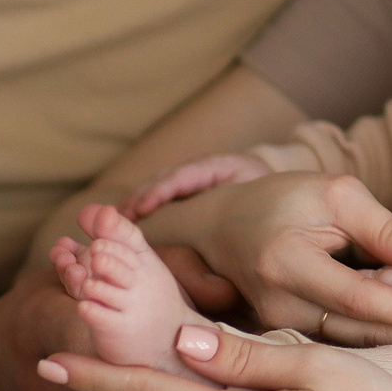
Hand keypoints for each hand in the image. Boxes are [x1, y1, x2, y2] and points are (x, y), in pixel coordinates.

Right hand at [123, 151, 269, 219]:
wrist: (271, 189)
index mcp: (217, 165)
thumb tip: (216, 225)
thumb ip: (236, 205)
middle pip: (164, 178)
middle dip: (141, 195)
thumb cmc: (264, 196)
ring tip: (120, 217)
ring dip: (137, 200)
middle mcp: (200, 168)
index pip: (182, 176)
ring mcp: (192, 176)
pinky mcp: (187, 189)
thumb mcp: (253, 197)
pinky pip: (162, 194)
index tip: (142, 209)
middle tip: (121, 216)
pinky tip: (130, 218)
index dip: (160, 191)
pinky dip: (144, 204)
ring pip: (158, 184)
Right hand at [130, 171, 391, 353]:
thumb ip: (384, 227)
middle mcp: (279, 308)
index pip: (359, 296)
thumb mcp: (335, 195)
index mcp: (288, 264)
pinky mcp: (288, 346)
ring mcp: (280, 334)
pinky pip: (346, 352)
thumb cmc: (284, 202)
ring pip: (359, 351)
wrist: (222, 228)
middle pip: (365, 335)